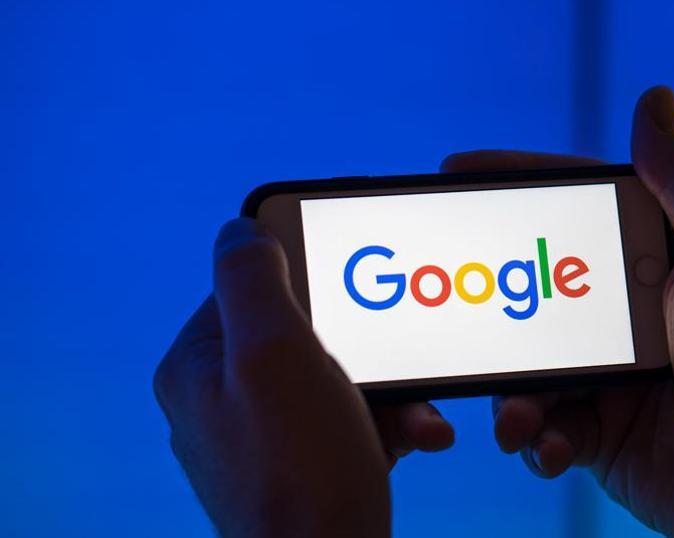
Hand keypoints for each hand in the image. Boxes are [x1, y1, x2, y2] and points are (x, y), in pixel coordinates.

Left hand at [154, 219, 390, 536]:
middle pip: (309, 335)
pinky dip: (389, 424)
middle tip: (401, 367)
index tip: (364, 283)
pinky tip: (417, 438)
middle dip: (370, 349)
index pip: (256, 286)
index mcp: (201, 365)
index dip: (314, 277)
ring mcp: (265, 436)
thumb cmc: (301, 472)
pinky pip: (351, 420)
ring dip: (390, 391)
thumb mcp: (273, 352)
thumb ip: (253, 276)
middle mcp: (224, 399)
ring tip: (418, 418)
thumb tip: (241, 230)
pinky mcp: (303, 465)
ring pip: (339, 378)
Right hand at [462, 88, 673, 535]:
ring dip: (513, 389)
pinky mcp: (602, 430)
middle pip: (544, 284)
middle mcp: (638, 312)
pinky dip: (538, 436)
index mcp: (669, 260)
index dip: (524, 182)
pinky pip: (545, 424)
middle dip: (498, 295)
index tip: (461, 167)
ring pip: (532, 362)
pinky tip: (552, 446)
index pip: (584, 205)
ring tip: (516, 415)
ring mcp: (616, 373)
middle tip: (450, 295)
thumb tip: (653, 102)